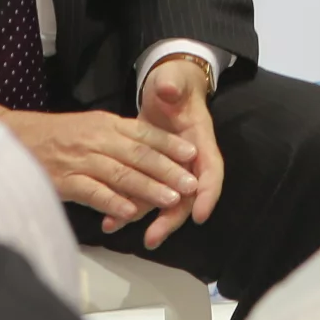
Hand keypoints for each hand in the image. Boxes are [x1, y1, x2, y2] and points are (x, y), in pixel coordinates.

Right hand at [0, 101, 202, 232]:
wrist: (15, 137)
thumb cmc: (56, 135)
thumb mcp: (92, 125)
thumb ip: (119, 136)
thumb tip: (151, 150)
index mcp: (107, 124)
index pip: (145, 133)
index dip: (170, 144)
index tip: (192, 154)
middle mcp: (97, 139)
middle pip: (139, 154)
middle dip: (168, 170)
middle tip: (190, 184)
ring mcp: (81, 160)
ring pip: (121, 174)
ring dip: (148, 188)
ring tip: (170, 200)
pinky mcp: (65, 180)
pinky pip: (93, 192)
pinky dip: (112, 202)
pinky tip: (129, 213)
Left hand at [134, 57, 223, 249]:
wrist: (165, 88)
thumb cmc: (173, 84)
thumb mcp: (173, 80)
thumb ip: (171, 85)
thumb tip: (168, 91)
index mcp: (199, 139)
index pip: (210, 170)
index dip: (207, 193)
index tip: (200, 215)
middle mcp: (189, 159)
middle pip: (187, 195)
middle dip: (171, 218)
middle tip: (152, 238)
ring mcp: (171, 168)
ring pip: (163, 199)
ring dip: (145, 218)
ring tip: (119, 229)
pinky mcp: (152, 171)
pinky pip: (143, 193)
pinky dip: (128, 206)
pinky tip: (109, 219)